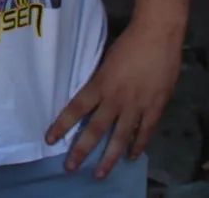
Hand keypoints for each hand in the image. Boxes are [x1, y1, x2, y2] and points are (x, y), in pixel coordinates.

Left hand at [46, 22, 183, 178]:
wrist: (158, 34)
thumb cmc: (130, 42)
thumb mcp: (107, 61)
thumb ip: (101, 81)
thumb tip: (95, 96)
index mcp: (101, 84)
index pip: (76, 108)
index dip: (62, 125)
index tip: (50, 139)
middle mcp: (116, 98)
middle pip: (95, 129)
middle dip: (82, 150)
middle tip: (71, 167)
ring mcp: (137, 105)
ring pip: (120, 137)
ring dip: (109, 157)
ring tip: (101, 173)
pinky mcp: (155, 107)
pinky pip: (145, 131)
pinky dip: (138, 145)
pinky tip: (131, 156)